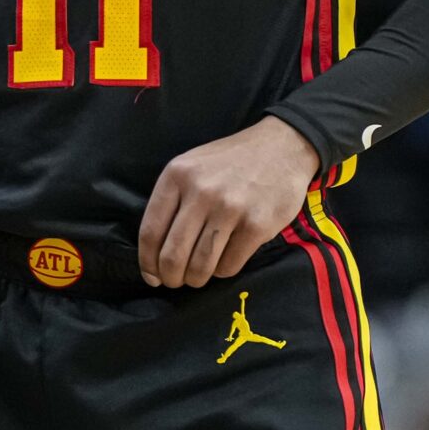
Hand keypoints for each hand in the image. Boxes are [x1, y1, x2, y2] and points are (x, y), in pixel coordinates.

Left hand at [137, 116, 319, 287]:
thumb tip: (156, 251)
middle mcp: (201, 192)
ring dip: (196, 279)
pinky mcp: (256, 225)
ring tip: (198, 276)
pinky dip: (222, 271)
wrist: (281, 147)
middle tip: (175, 282)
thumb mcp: (193, 166)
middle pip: (173, 255)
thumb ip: (173, 200)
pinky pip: (229, 265)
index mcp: (177, 175)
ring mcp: (230, 209)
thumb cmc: (231, 161)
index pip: (150, 231)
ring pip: (200, 265)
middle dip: (170, 277)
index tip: (152, 276)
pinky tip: (224, 261)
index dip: (147, 262)